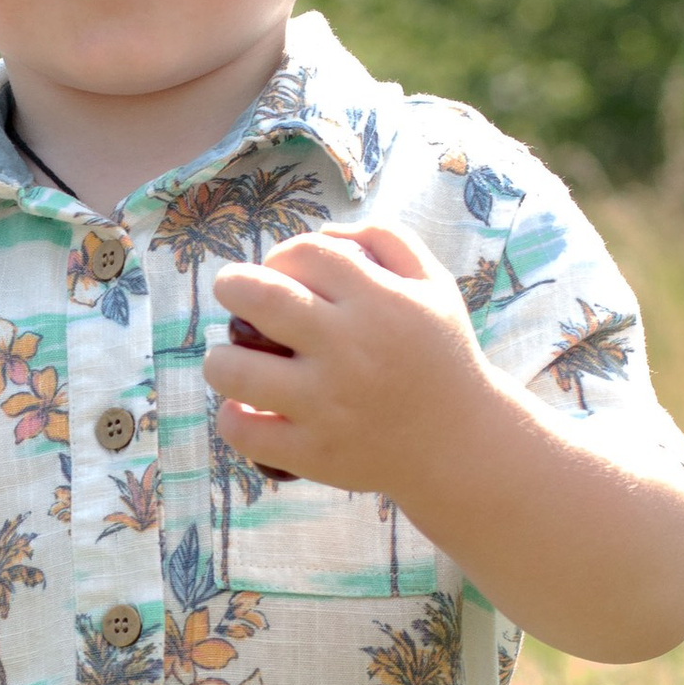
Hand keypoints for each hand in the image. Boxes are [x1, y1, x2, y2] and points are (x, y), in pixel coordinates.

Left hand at [201, 225, 487, 500]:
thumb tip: (322, 232)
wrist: (462, 444)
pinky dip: (232, 417)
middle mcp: (348, 350)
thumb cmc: (439, 356)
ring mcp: (327, 405)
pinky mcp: (314, 452)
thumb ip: (385, 240)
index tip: (282, 272)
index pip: (302, 254)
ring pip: (234, 369)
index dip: (280, 255)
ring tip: (233, 360)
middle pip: (257, 297)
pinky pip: (243, 431)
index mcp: (378, 302)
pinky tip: (245, 407)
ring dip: (221, 358)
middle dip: (231, 285)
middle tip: (234, 294)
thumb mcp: (433, 285)